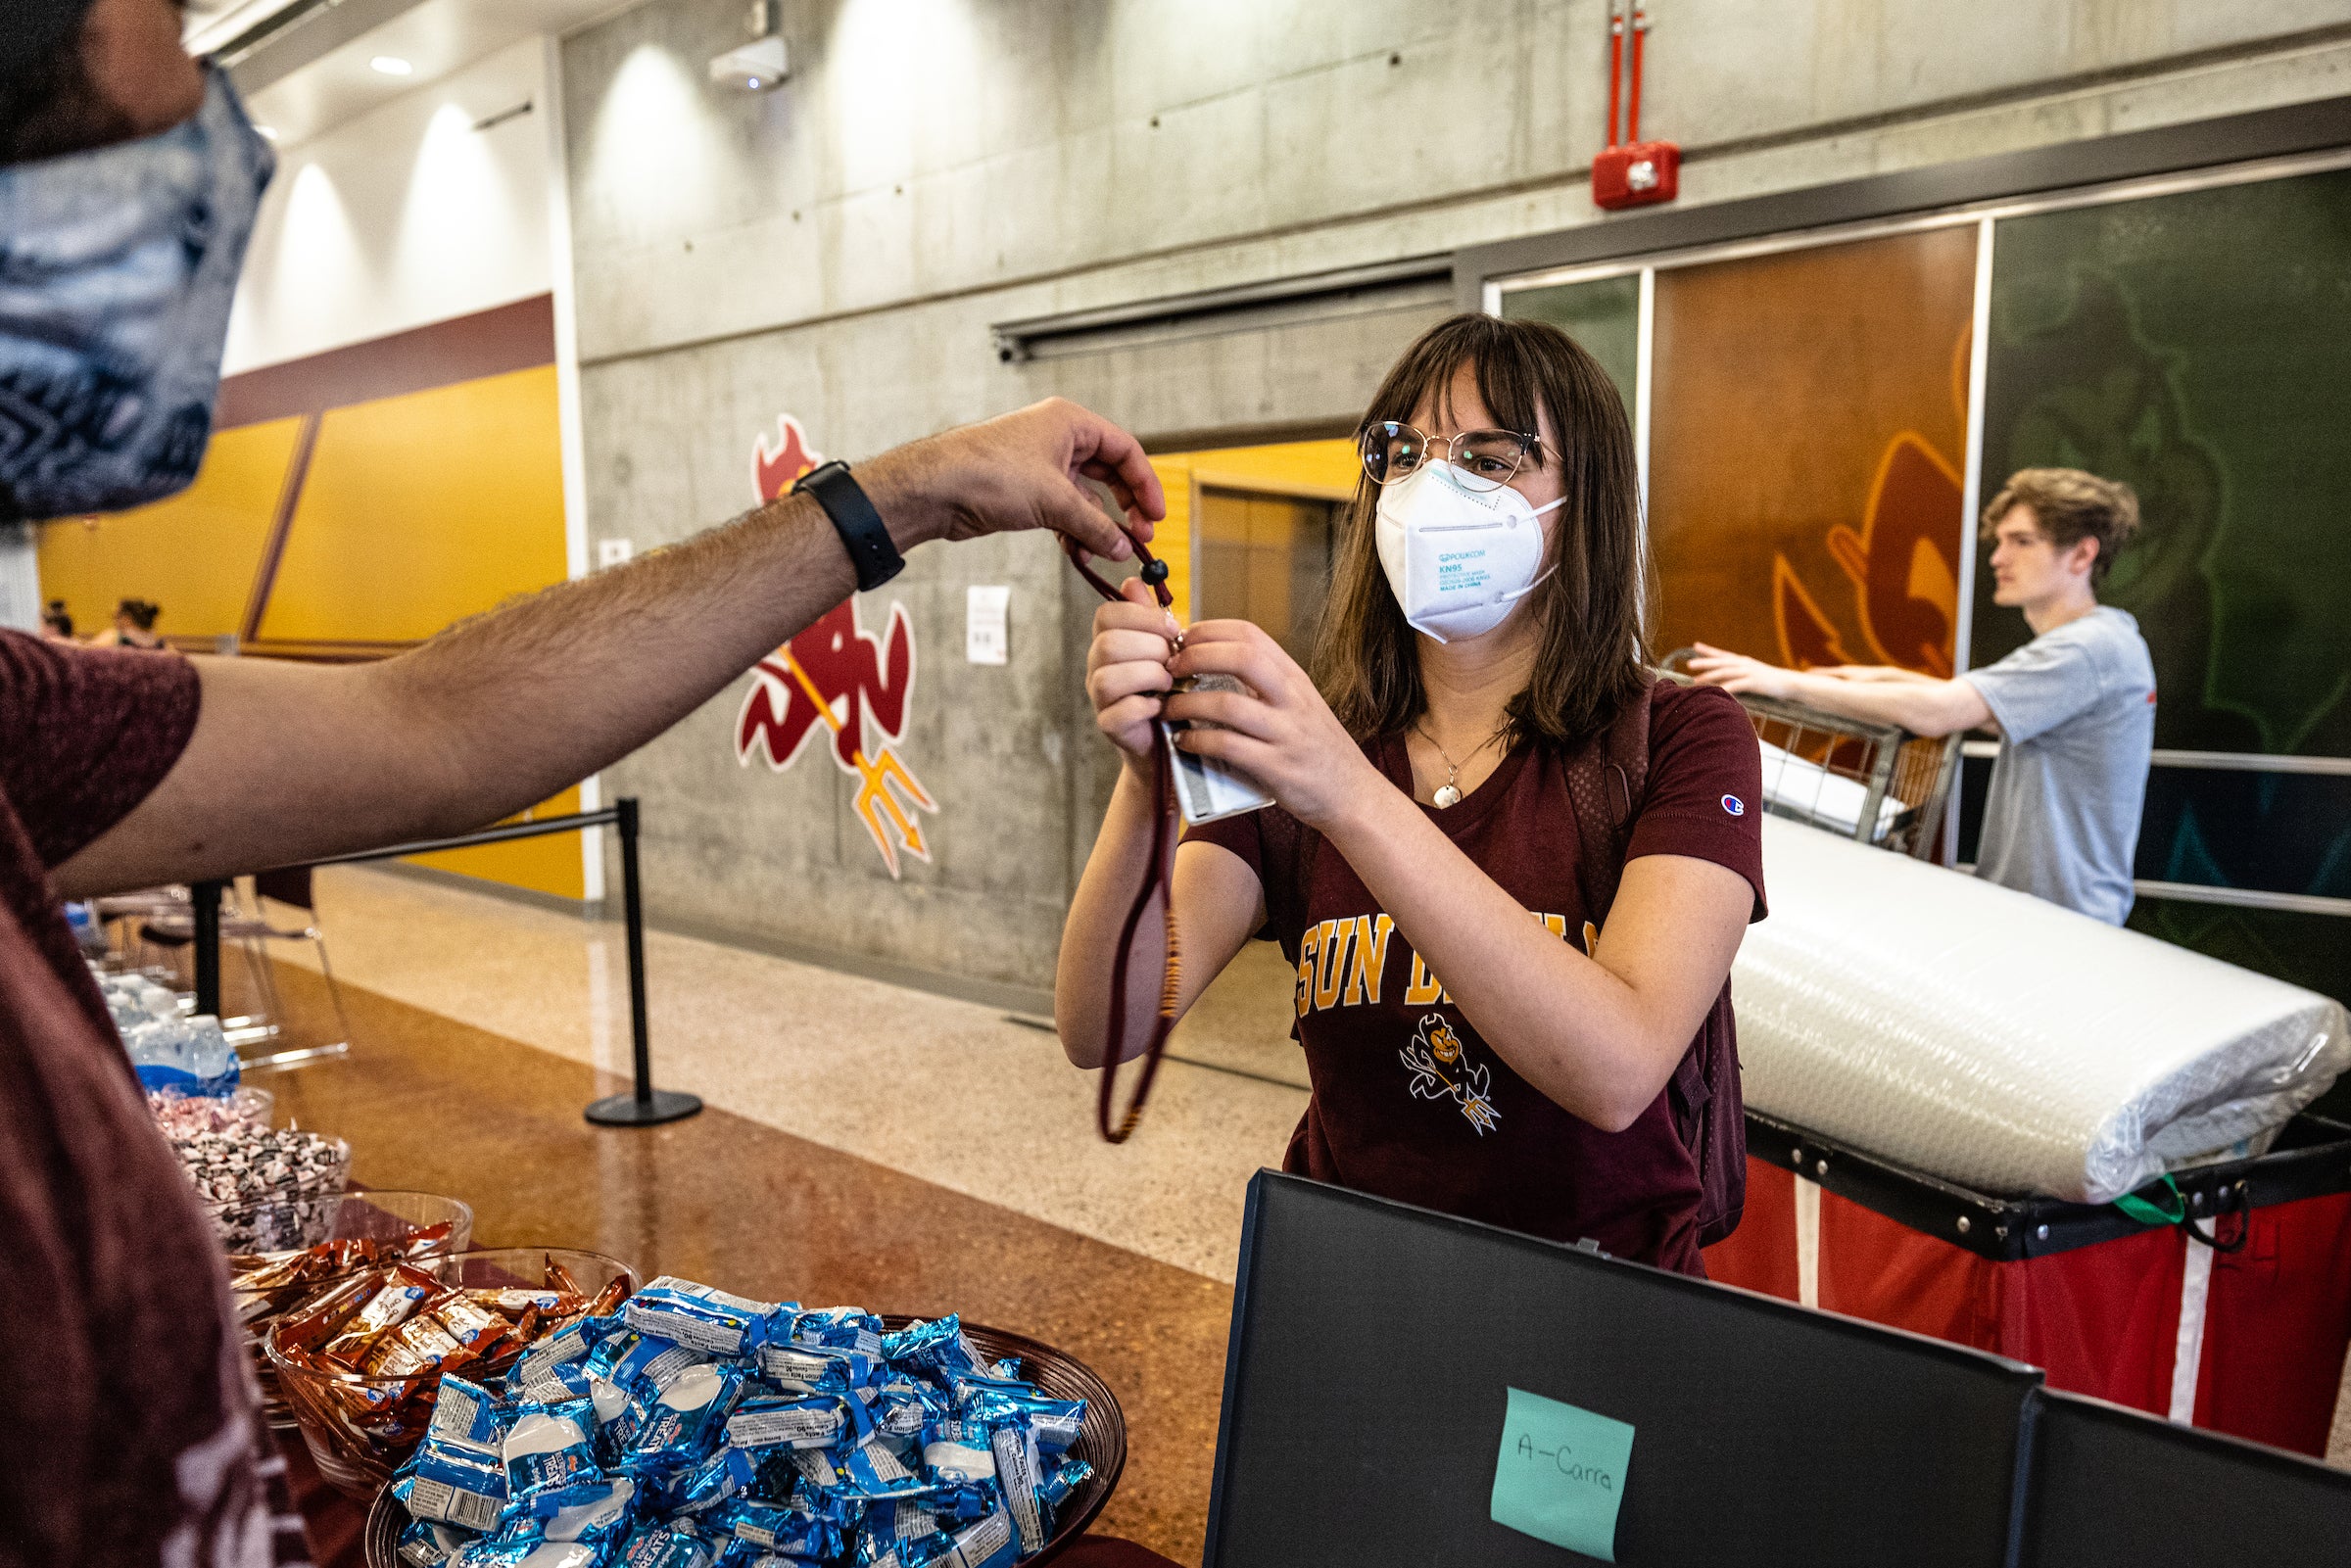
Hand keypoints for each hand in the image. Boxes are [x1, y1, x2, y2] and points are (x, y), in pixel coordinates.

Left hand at [858, 397, 1164, 563]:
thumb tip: (1122, 546)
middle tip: (1140, 537)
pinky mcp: (1027, 491)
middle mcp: (1058, 439)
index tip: (1156, 516)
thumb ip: (1095, 525)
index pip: (1124, 450)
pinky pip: (1064, 512)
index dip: (1145, 483)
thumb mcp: (1053, 500)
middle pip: (1109, 474)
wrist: (936, 489)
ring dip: (1098, 526)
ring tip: (1107, 551)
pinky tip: (1081, 553)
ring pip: (1086, 498)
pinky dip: (1074, 532)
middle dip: (1125, 508)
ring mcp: (1042, 465)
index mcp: (1070, 423)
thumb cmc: (988, 473)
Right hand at [1085, 577, 1180, 764]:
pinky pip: (1118, 712)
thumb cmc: (1168, 687)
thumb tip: (1133, 581)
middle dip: (1150, 648)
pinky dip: (1145, 707)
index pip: (1106, 615)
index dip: (1141, 616)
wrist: (1170, 736)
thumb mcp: (1163, 647)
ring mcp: (1099, 699)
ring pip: (1108, 677)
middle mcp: (1096, 667)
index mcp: (1108, 641)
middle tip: (1174, 661)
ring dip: (1148, 676)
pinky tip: (1160, 706)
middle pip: (1107, 644)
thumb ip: (1149, 617)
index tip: (1172, 628)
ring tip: (1169, 683)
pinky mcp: (1108, 727)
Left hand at [1163, 620, 1382, 831]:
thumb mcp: (1300, 704)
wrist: (1352, 794)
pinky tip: (1183, 742)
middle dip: (1197, 657)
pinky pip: (1228, 747)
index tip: (1181, 640)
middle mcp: (1292, 699)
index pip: (1250, 635)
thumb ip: (1265, 684)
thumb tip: (1212, 665)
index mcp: (1294, 678)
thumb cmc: (1318, 749)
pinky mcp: (1276, 768)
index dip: (1209, 631)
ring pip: (1228, 704)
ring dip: (1188, 704)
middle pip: (1241, 658)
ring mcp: (1286, 733)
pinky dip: (1198, 741)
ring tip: (1167, 709)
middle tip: (1169, 670)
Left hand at [1685, 642, 1792, 699]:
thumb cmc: (1769, 680)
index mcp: (1742, 661)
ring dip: (1710, 676)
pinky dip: (1726, 688)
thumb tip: (1724, 678)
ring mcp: (1749, 672)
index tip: (1695, 646)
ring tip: (1697, 681)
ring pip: (1726, 673)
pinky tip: (1717, 692)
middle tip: (1689, 664)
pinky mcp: (1754, 682)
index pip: (1722, 654)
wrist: (1788, 683)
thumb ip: (1739, 673)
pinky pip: (1737, 685)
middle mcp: (1743, 664)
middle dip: (1704, 662)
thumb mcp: (1752, 673)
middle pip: (1720, 662)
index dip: (1709, 650)